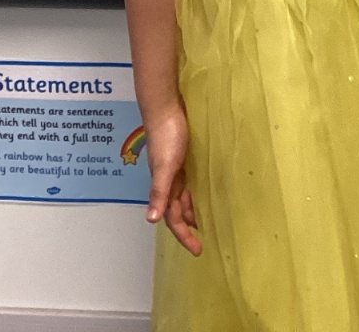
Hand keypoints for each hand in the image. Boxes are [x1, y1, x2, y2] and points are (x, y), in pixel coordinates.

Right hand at [145, 103, 201, 255]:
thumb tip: (151, 220)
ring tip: (207, 221)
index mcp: (164, 187)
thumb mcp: (165, 166)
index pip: (172, 219)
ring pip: (183, 198)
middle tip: (204, 241)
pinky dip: (195, 191)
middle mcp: (169, 182)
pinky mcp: (182, 157)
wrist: (165, 107)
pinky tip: (205, 190)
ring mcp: (175, 170)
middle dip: (188, 228)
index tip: (197, 251)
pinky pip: (188, 182)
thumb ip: (159, 193)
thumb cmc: (165, 136)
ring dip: (192, 211)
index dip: (184, 236)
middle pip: (177, 212)